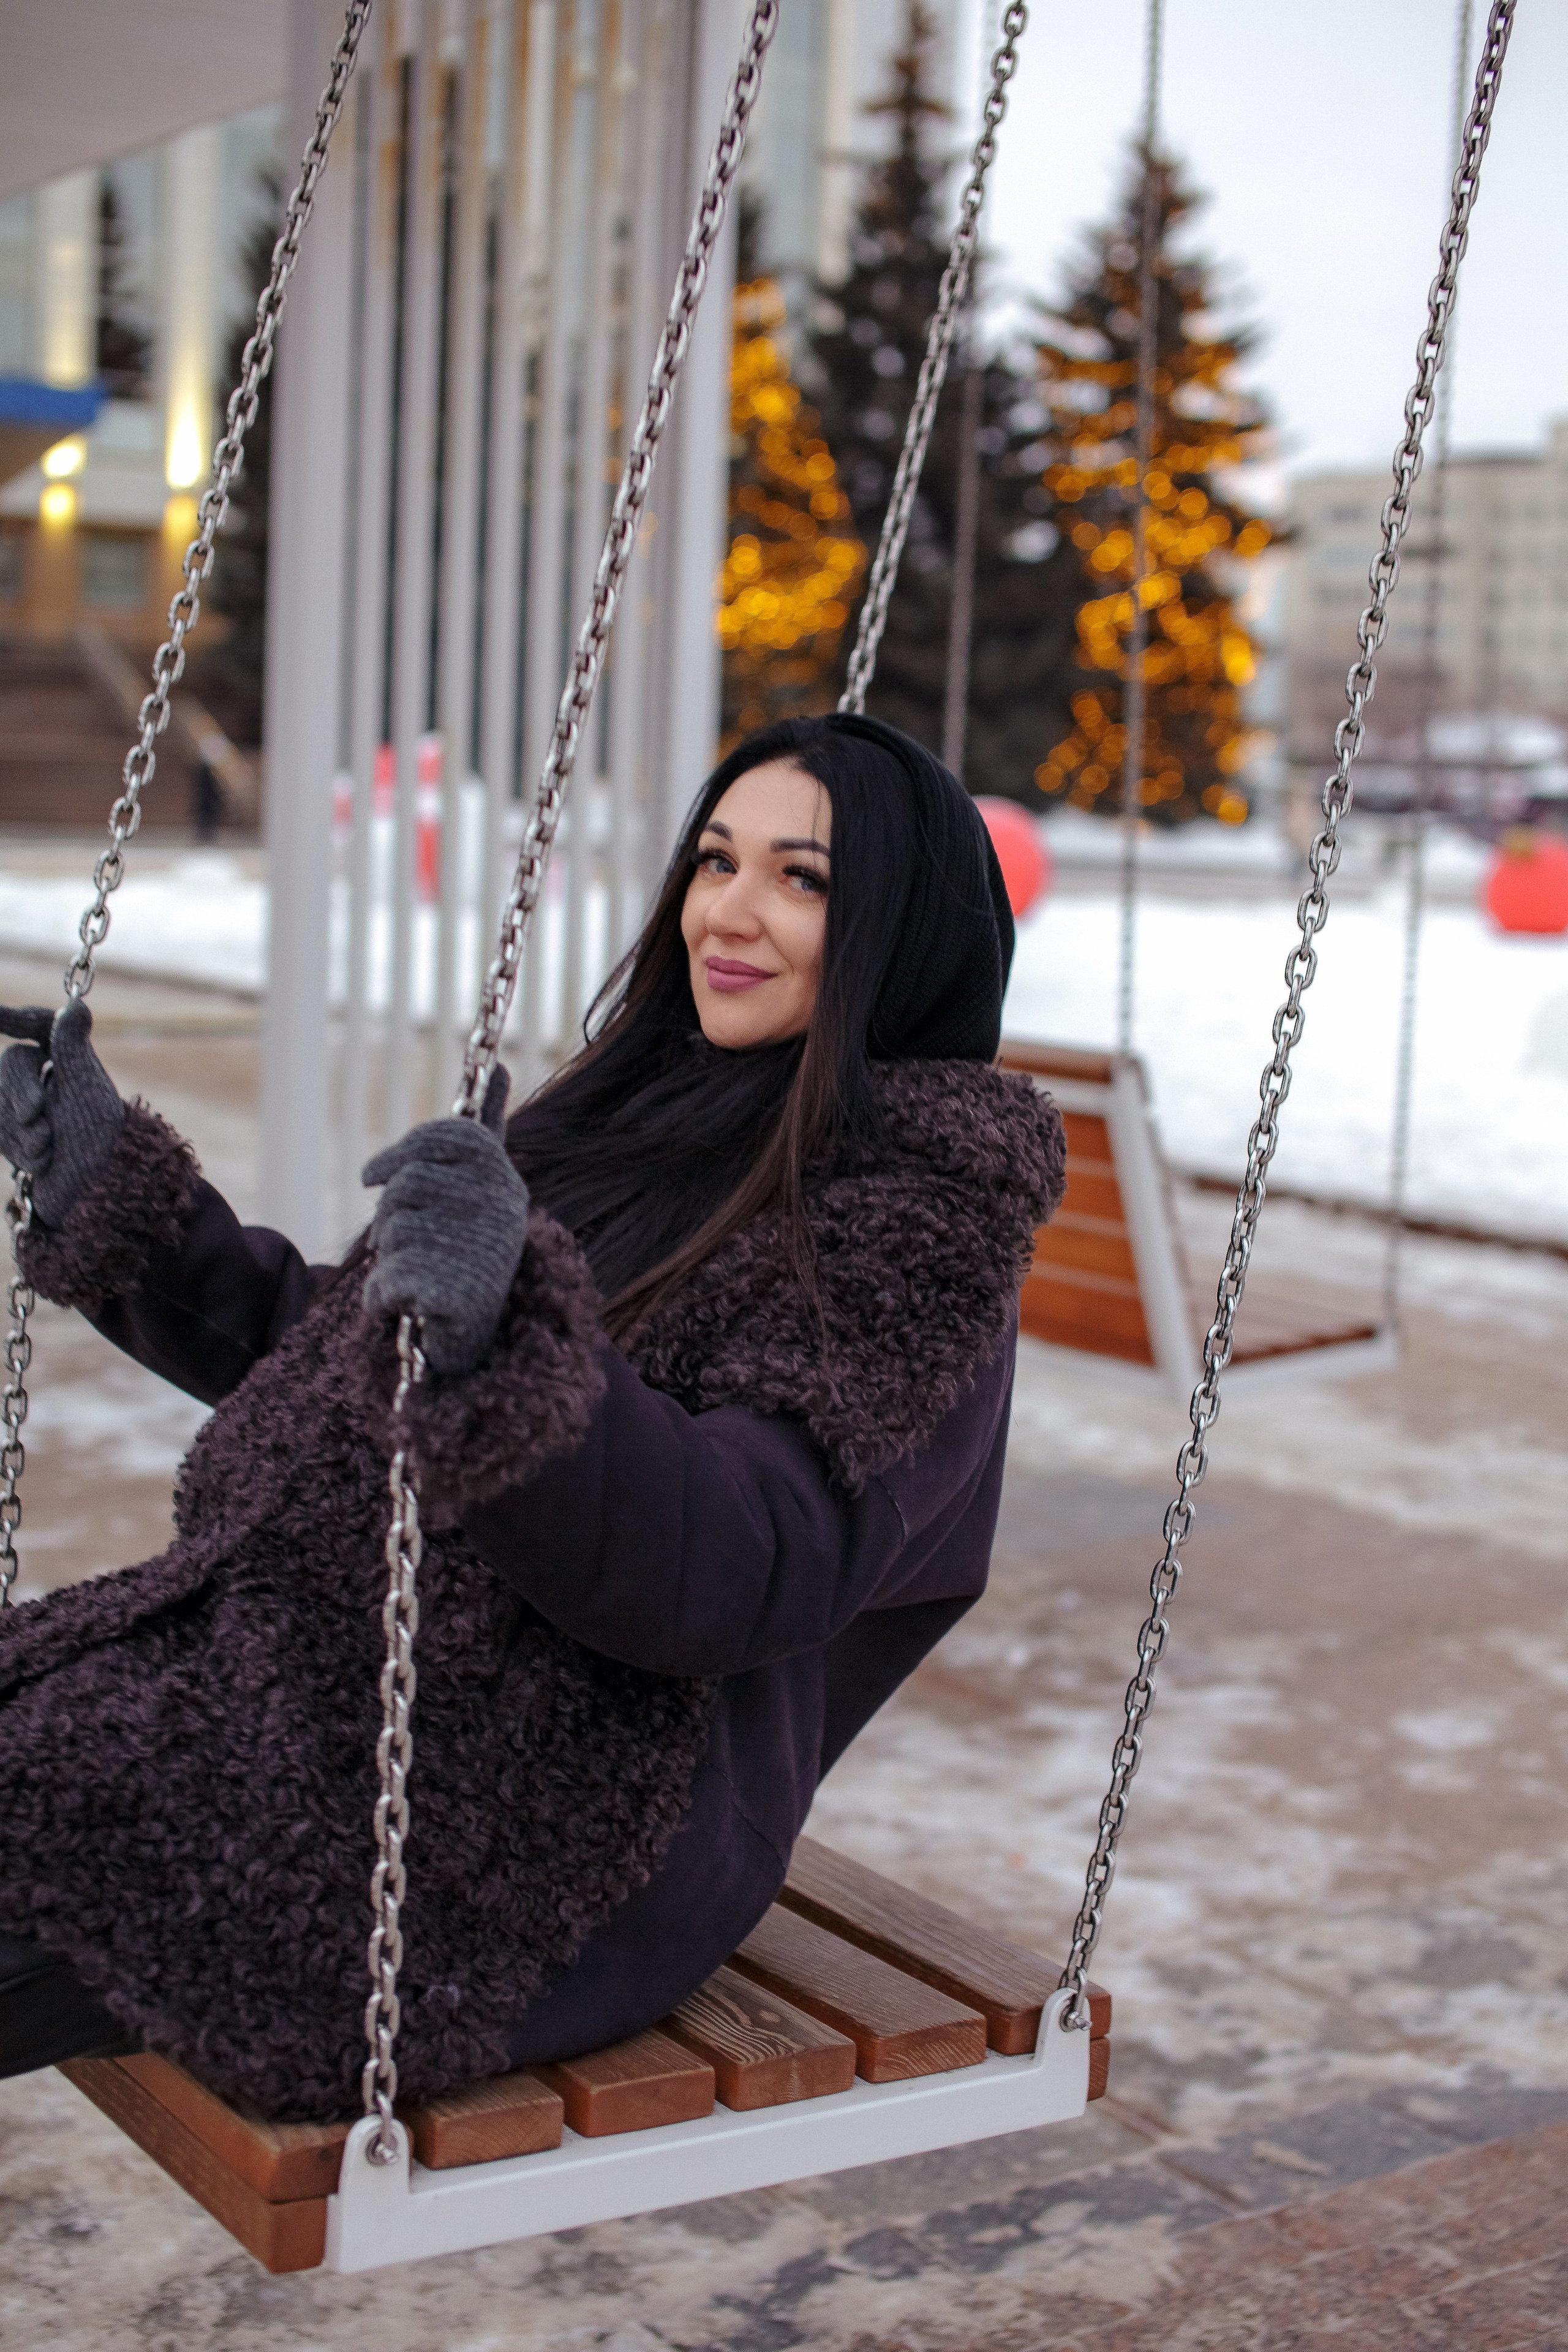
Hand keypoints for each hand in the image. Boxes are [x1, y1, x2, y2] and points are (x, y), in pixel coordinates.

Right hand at [0, 1000, 125, 1225]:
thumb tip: (75, 1005)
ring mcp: (32, 1109)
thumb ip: (71, 1049)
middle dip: (19, 1090)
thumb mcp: (86, 1091)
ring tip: (49, 1148)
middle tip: (40, 1114)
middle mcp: (51, 1080)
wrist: (96, 1198)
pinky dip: (16, 1147)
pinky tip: (41, 1161)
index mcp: (73, 1062)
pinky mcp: (19, 1136)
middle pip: (10, 1063)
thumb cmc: (101, 1142)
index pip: (37, 1026)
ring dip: (21, 1128)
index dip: (15, 1017)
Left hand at [361, 1066, 528, 1376]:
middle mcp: (500, 1209)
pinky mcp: (455, 1293)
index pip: (449, 1137)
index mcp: (505, 1180)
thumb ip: (484, 1130)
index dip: (398, 1154)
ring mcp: (479, 1249)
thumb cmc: (470, 1249)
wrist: (480, 1335)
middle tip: (393, 1239)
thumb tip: (496, 1062)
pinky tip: (408, 1308)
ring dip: (388, 1258)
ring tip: (417, 1275)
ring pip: (392, 1231)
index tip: (370, 1178)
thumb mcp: (480, 1188)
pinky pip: (386, 1279)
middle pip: (410, 1182)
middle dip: (390, 1212)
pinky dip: (382, 1297)